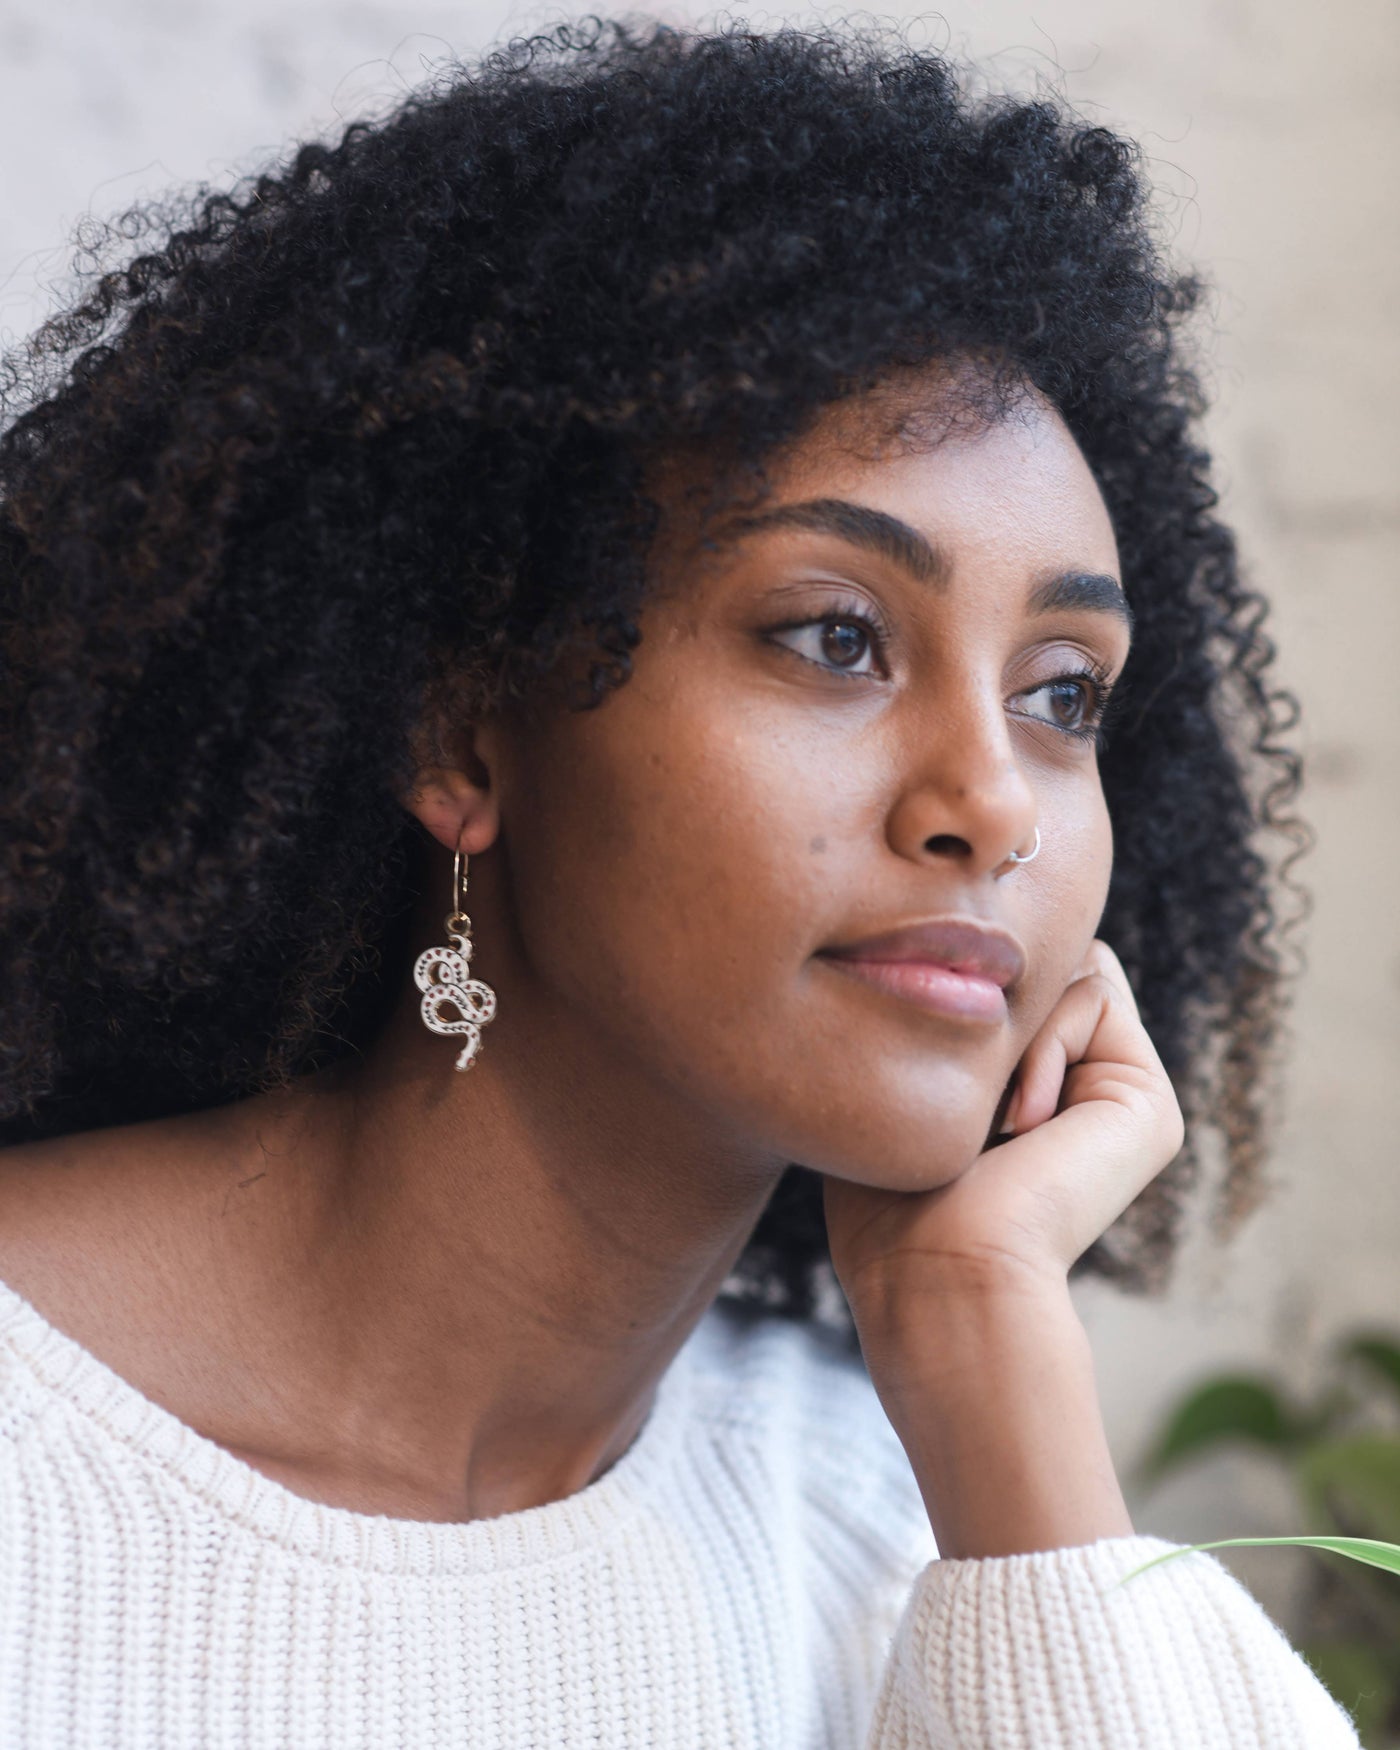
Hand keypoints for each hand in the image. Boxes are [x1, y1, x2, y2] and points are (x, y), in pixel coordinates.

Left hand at [819, 939, 1182, 1555]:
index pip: (1002, 981)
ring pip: (1067, 966)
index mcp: (1029, 1095)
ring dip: (1010, 1032)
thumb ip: (932, 1024)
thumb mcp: (897, 1094)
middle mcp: (1080, 1091)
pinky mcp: (1147, 1100)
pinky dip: (1041, 1045)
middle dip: (989, 1002)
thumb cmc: (888, 1204)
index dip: (960, 990)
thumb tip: (945, 953)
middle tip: (962, 1095)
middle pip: (1040, 963)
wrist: (941, 1271)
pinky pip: (1093, 991)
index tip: (922, 1075)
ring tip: (992, 1123)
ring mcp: (1119, 1094)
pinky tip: (1023, 1126)